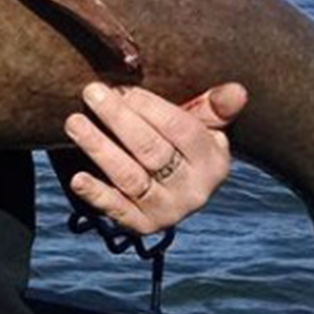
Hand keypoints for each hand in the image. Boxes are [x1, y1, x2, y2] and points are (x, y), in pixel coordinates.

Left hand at [63, 81, 246, 234]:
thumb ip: (215, 106)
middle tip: (91, 92)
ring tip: (75, 123)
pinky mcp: (144, 225)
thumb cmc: (185, 142)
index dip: (150, 107)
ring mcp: (168, 210)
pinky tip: (77, 178)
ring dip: (100, 149)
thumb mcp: (205, 124)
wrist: (180, 186)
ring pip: (130, 178)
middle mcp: (194, 191)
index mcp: (213, 161)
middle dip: (119, 119)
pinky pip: (117, 209)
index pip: (181, 129)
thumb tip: (238, 90)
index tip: (122, 87)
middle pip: (152, 151)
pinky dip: (96, 194)